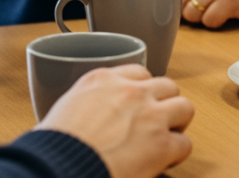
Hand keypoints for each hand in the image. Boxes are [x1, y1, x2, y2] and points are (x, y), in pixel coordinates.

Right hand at [38, 65, 193, 177]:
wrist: (60, 165)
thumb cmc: (53, 145)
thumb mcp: (63, 109)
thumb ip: (82, 105)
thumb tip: (77, 119)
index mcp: (103, 80)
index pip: (138, 73)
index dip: (141, 91)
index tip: (138, 104)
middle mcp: (131, 92)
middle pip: (167, 85)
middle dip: (164, 103)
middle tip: (155, 121)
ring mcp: (150, 115)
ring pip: (184, 107)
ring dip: (177, 122)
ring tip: (166, 137)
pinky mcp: (162, 144)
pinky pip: (185, 144)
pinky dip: (177, 153)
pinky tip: (165, 160)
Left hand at [173, 0, 238, 27]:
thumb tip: (160, 3)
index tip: (184, 2)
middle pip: (178, 2)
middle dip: (189, 10)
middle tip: (206, 5)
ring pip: (191, 15)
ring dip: (202, 17)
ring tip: (217, 7)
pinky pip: (208, 22)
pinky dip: (216, 22)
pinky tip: (226, 12)